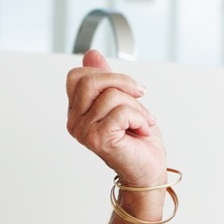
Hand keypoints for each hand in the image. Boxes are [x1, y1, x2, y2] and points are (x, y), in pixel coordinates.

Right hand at [66, 50, 165, 185]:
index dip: (107, 75)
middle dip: (124, 85)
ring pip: (112, 96)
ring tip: (141, 123)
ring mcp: (84, 131)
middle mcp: (75, 121)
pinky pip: (122, 112)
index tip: (129, 90)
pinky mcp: (98, 139)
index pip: (78, 76)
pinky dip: (140, 119)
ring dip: (138, 108)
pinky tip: (141, 131)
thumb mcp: (122, 100)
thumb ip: (105, 79)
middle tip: (139, 99)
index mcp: (77, 110)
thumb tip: (91, 55)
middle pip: (92, 81)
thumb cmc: (137, 139)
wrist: (149, 169)